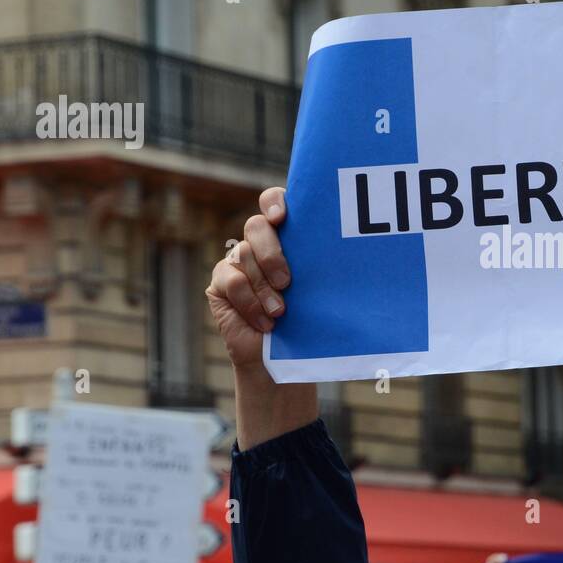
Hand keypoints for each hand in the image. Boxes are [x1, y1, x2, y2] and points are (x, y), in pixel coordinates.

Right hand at [208, 188, 313, 450]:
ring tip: (280, 312)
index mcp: (288, 237)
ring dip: (264, 288)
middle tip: (288, 282)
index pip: (274, 202)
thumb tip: (340, 251)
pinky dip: (249, 302)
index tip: (283, 218)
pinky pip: (231, 279)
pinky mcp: (221, 281)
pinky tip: (264, 321)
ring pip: (244, 254)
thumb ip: (315, 266)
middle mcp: (260, 243)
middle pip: (257, 226)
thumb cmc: (307, 322)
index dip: (275, 203)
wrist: (281, 361)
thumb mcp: (317, 291)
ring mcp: (238, 260)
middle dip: (272, 253)